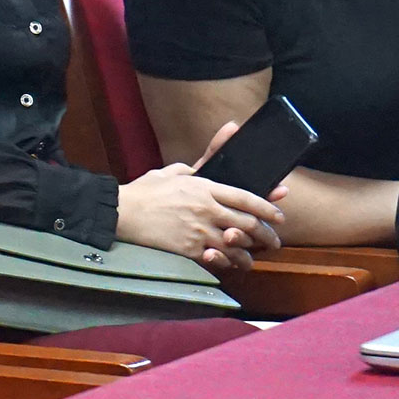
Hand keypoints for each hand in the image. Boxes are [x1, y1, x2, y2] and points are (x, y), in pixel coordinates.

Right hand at [117, 121, 286, 268]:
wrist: (120, 213)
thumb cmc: (144, 192)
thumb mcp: (173, 171)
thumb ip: (201, 161)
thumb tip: (227, 134)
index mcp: (205, 188)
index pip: (247, 198)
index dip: (268, 208)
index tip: (278, 216)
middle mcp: (207, 210)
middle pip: (248, 224)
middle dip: (266, 235)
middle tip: (273, 241)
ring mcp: (199, 231)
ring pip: (237, 245)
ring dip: (250, 253)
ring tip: (253, 257)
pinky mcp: (189, 249)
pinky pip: (218, 259)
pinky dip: (229, 263)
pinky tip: (233, 264)